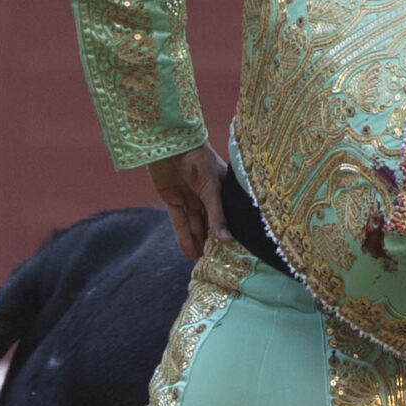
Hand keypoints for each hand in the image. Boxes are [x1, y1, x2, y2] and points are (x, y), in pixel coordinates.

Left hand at [146, 144, 227, 260]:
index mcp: (222, 188)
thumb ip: (217, 215)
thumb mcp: (211, 189)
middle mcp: (207, 194)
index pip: (228, 214)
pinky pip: (179, 222)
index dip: (230, 231)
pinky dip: (183, 237)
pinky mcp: (172, 199)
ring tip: (202, 263)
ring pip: (195, 224)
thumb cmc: (198, 159)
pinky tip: (189, 253)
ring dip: (198, 242)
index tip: (235, 251)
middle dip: (213, 241)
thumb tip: (227, 240)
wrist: (170, 142)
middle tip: (218, 262)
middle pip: (211, 222)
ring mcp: (189, 197)